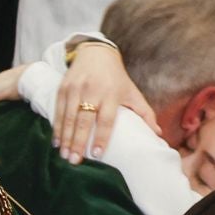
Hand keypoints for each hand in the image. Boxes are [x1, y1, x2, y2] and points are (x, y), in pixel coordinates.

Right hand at [53, 43, 158, 163]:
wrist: (96, 53)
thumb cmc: (116, 78)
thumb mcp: (132, 92)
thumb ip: (145, 113)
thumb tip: (158, 134)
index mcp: (111, 94)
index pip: (106, 119)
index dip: (101, 137)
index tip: (96, 154)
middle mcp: (92, 91)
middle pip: (84, 121)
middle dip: (78, 142)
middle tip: (74, 161)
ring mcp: (76, 89)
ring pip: (69, 118)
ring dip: (65, 139)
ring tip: (64, 156)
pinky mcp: (63, 88)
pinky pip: (58, 111)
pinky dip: (57, 128)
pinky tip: (56, 142)